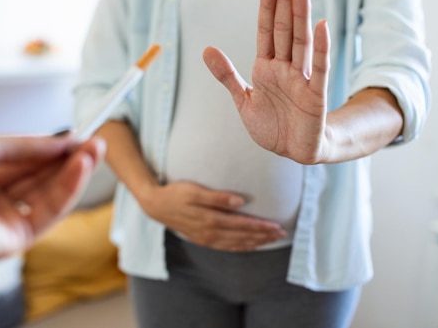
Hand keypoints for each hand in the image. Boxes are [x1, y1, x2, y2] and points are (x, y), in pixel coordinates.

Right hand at [140, 181, 285, 251]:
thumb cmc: (176, 193)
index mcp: (211, 219)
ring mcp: (207, 238)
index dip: (261, 227)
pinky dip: (241, 247)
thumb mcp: (194, 191)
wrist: (156, 205)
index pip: (243, 225)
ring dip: (255, 242)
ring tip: (271, 240)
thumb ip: (218, 197)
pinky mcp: (203, 240)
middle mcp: (211, 232)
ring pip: (237, 244)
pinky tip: (249, 245)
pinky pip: (226, 247)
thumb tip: (241, 201)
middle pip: (243, 236)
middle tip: (282, 234)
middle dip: (263, 236)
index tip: (277, 226)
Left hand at [203, 0, 330, 164]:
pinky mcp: (314, 95)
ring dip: (300, 15)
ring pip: (300, 41)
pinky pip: (318, 68)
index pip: (266, 30)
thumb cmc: (271, 125)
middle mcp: (285, 68)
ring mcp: (301, 79)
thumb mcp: (243, 100)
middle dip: (286, 0)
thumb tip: (206, 48)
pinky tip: (320, 24)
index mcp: (266, 68)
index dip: (267, 6)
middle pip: (284, 28)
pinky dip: (320, 47)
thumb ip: (226, 75)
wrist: (293, 151)